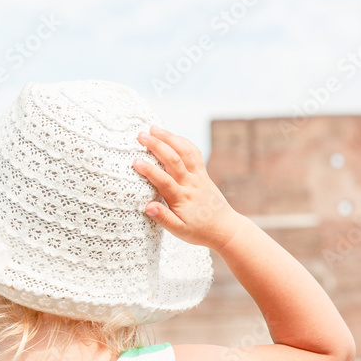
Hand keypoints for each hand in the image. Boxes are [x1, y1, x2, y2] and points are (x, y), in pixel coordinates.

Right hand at [132, 125, 244, 251]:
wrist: (225, 228)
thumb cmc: (198, 231)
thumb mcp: (179, 231)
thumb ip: (163, 218)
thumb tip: (147, 207)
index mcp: (182, 198)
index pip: (164, 181)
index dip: (149, 171)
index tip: (135, 162)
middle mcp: (191, 184)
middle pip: (174, 160)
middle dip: (157, 145)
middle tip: (140, 135)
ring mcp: (199, 176)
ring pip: (185, 152)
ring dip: (169, 138)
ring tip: (153, 128)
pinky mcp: (203, 173)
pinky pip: (194, 153)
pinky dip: (183, 141)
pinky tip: (172, 136)